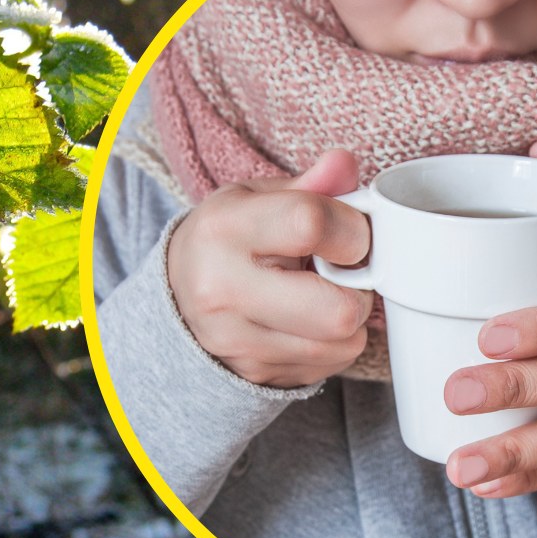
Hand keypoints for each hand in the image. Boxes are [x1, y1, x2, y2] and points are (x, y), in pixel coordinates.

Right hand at [167, 150, 372, 387]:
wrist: (178, 292)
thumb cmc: (228, 238)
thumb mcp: (257, 198)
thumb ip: (309, 185)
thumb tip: (345, 164)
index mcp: (223, 229)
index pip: (311, 224)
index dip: (351, 227)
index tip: (348, 231)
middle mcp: (222, 289)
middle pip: (337, 309)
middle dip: (358, 289)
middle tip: (342, 274)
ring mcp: (236, 340)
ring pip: (341, 342)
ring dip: (349, 319)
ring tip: (322, 294)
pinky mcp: (253, 372)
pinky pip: (329, 364)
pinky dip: (333, 343)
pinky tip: (308, 321)